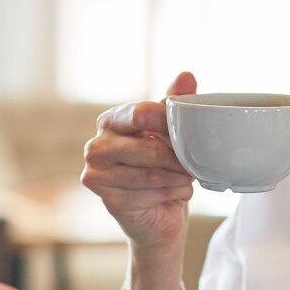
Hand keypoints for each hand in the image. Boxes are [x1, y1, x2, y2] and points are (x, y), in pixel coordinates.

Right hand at [80, 72, 197, 250]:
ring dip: (177, 177)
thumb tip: (186, 75)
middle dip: (177, 157)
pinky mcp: (107, 199)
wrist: (160, 214)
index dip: (170, 123)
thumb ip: (176, 103)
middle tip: (193, 163)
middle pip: (147, 146)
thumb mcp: (172, 133)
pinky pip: (147, 193)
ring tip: (187, 177)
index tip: (191, 132)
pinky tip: (176, 192)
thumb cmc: (164, 168)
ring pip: (149, 172)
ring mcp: (96, 173)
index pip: (142, 113)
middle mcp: (96, 145)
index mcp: (111, 121)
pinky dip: (169, 193)